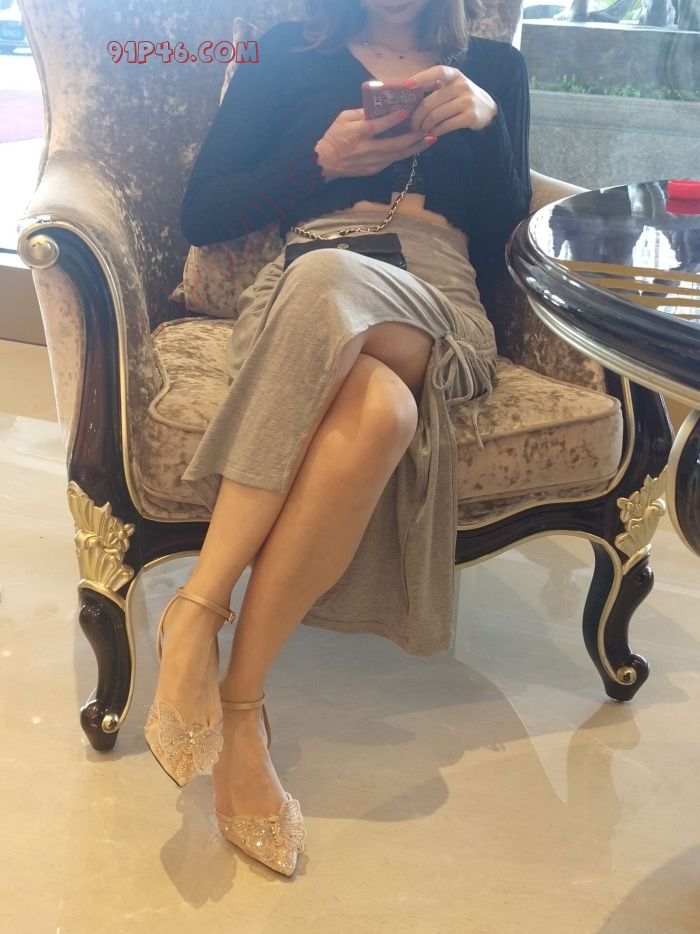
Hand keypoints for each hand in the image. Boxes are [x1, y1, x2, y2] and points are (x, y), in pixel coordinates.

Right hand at [314, 107, 436, 181]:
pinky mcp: (374, 169)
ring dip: (415, 148)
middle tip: (430, 130)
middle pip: (394, 145)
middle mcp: (367, 149)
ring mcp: (372, 162)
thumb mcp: (343, 118)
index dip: (393, 119)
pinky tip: (416, 147)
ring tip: (430, 140)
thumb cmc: (333, 137)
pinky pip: (393, 160)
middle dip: (414, 138)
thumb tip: (380, 106)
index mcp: (358, 134)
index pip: (378, 126)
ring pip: (398, 155)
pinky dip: (405, 153)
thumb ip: (362, 113)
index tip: (407, 111)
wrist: (324, 163)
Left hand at [408, 65, 497, 136]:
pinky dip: (436, 131)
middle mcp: (461, 85)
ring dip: (425, 125)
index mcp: (455, 75)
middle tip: (412, 125)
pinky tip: (432, 133)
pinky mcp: (470, 117)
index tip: (406, 85)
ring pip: (436, 115)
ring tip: (421, 130)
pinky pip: (446, 125)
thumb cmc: (463, 97)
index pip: (437, 72)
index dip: (422, 78)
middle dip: (417, 116)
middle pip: (430, 102)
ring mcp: (467, 101)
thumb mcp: (453, 85)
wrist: (488, 110)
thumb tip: (410, 91)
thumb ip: (436, 86)